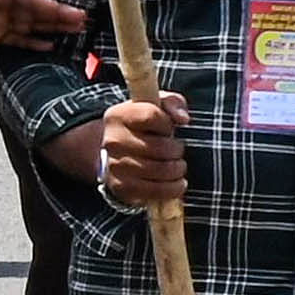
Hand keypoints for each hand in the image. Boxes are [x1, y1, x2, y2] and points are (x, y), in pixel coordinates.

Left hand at [0, 0, 83, 51]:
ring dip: (53, 25)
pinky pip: (19, 39)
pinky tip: (52, 45)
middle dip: (55, 12)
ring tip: (79, 27)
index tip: (52, 4)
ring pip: (30, 23)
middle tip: (81, 16)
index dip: (33, 0)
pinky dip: (34, 42)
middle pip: (30, 9)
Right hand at [84, 90, 186, 208]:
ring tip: (178, 166)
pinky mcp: (120, 187)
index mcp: (119, 115)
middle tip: (177, 151)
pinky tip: (177, 183)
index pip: (150, 117)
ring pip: (157, 170)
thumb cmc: (147, 124)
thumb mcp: (159, 105)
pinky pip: (151, 191)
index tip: (169, 128)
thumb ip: (173, 103)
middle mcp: (112, 141)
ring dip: (176, 170)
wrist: (121, 151)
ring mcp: (114, 166)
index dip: (167, 124)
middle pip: (158, 147)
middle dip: (176, 150)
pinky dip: (171, 189)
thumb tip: (183, 119)